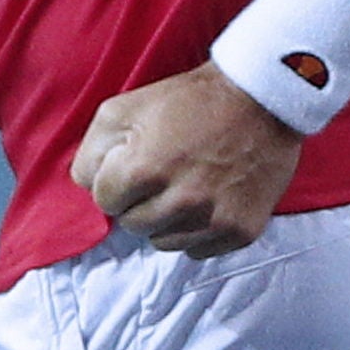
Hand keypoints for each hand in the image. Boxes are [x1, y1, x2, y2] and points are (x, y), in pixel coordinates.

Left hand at [71, 63, 302, 256]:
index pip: (104, 201)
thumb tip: (87, 186)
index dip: (115, 181)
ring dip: (165, 220)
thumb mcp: (123, 107)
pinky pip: (197, 250)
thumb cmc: (189, 100)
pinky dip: (196, 231)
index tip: (134, 164)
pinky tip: (206, 200)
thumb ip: (92, 151)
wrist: (261, 99)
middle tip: (161, 174)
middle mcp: (181, 200)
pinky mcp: (240, 231)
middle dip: (138, 202)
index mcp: (146, 169)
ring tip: (184, 186)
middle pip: (132, 225)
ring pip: (163, 243)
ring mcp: (213, 219)